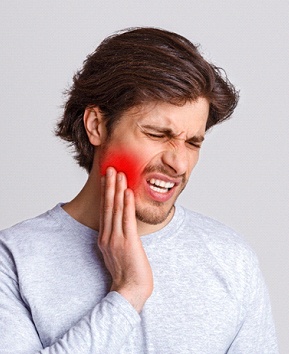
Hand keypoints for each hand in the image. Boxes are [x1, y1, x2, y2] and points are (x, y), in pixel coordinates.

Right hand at [98, 167, 152, 312]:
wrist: (130, 291)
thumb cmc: (126, 273)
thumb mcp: (116, 253)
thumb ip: (116, 238)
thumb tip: (120, 226)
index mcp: (104, 238)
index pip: (105, 211)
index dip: (105, 193)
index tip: (106, 179)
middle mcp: (108, 236)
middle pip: (108, 206)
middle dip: (109, 186)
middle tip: (110, 169)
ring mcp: (117, 239)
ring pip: (116, 210)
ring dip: (117, 190)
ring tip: (118, 174)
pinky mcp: (128, 243)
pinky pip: (127, 220)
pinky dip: (126, 205)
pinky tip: (127, 192)